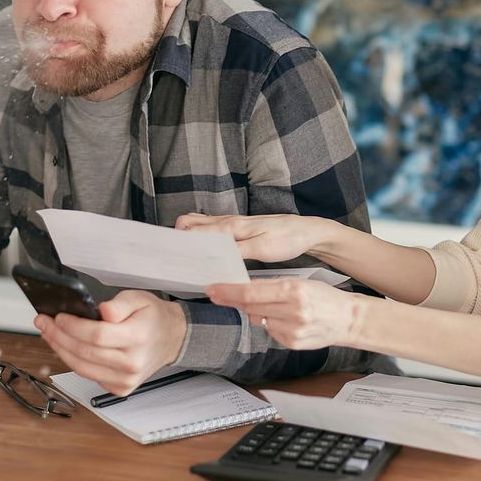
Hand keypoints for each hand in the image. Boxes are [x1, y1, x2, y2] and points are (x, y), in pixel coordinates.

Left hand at [34, 290, 187, 395]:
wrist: (171, 339)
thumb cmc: (153, 318)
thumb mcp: (139, 299)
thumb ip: (119, 304)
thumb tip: (102, 311)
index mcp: (138, 337)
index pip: (97, 335)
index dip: (72, 327)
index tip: (58, 317)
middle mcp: (132, 362)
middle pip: (84, 353)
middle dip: (58, 336)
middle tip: (44, 323)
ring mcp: (126, 379)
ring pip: (82, 368)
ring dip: (60, 351)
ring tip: (49, 335)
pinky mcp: (121, 388)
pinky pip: (89, 377)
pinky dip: (74, 363)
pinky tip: (66, 348)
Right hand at [174, 213, 333, 262]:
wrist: (307, 232)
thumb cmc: (287, 239)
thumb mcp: (263, 249)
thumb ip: (236, 252)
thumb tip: (211, 257)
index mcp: (231, 227)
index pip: (194, 230)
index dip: (180, 242)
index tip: (172, 256)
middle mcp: (228, 221)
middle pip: (189, 223)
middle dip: (178, 237)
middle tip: (176, 258)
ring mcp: (232, 223)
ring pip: (199, 224)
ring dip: (188, 236)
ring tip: (185, 256)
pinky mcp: (238, 227)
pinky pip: (211, 228)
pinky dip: (201, 236)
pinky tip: (204, 251)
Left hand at [205, 278, 363, 350]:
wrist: (348, 319)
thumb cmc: (324, 297)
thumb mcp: (301, 282)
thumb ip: (273, 287)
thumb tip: (244, 291)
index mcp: (294, 290)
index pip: (251, 292)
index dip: (228, 291)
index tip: (212, 289)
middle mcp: (292, 312)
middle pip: (249, 307)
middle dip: (231, 300)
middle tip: (216, 293)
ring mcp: (291, 330)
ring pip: (257, 319)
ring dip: (254, 312)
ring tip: (270, 306)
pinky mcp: (291, 343)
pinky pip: (269, 331)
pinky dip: (269, 323)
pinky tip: (283, 319)